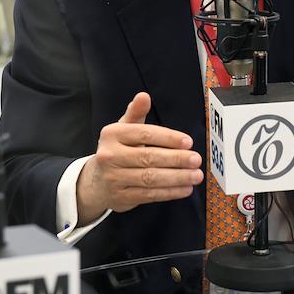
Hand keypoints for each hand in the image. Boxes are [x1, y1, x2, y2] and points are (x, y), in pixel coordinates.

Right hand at [75, 92, 202, 223]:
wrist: (97, 181)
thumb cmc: (117, 150)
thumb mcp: (123, 129)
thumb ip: (136, 113)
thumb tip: (144, 96)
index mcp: (111, 134)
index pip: (144, 134)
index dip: (168, 138)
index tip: (188, 142)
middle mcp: (109, 156)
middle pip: (148, 157)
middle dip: (176, 159)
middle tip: (196, 159)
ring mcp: (114, 178)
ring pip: (150, 178)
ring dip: (177, 177)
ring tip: (196, 175)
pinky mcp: (121, 197)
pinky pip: (150, 194)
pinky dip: (170, 192)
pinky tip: (185, 188)